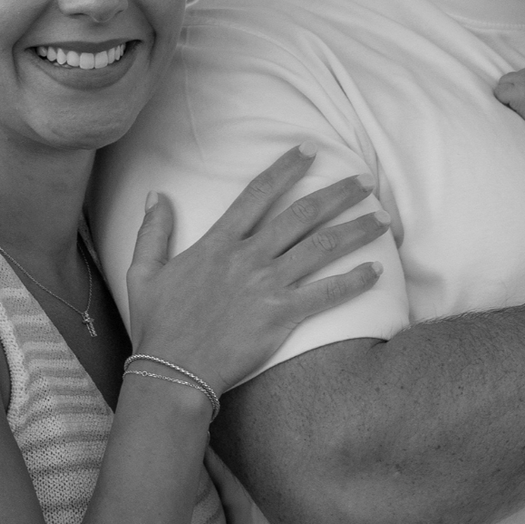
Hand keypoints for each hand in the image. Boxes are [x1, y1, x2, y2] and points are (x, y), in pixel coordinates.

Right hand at [123, 149, 385, 394]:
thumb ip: (153, 231)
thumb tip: (157, 195)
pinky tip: (377, 270)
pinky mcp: (282, 316)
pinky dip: (354, 281)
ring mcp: (267, 285)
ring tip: (382, 218)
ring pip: (321, 247)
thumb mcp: (142, 273)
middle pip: (302, 214)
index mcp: (218, 243)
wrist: (172, 373)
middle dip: (338, 194)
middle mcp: (248, 257)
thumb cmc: (157, 326)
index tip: (311, 150)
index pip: (258, 193)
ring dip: (355, 230)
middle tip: (365, 181)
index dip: (286, 168)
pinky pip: (326, 293)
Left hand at [494, 61, 524, 130]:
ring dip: (508, 94)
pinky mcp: (515, 92)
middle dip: (517, 89)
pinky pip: (500, 93)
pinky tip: (512, 110)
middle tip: (522, 104)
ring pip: (504, 82)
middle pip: (516, 75)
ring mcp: (524, 79)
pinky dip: (503, 101)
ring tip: (516, 108)